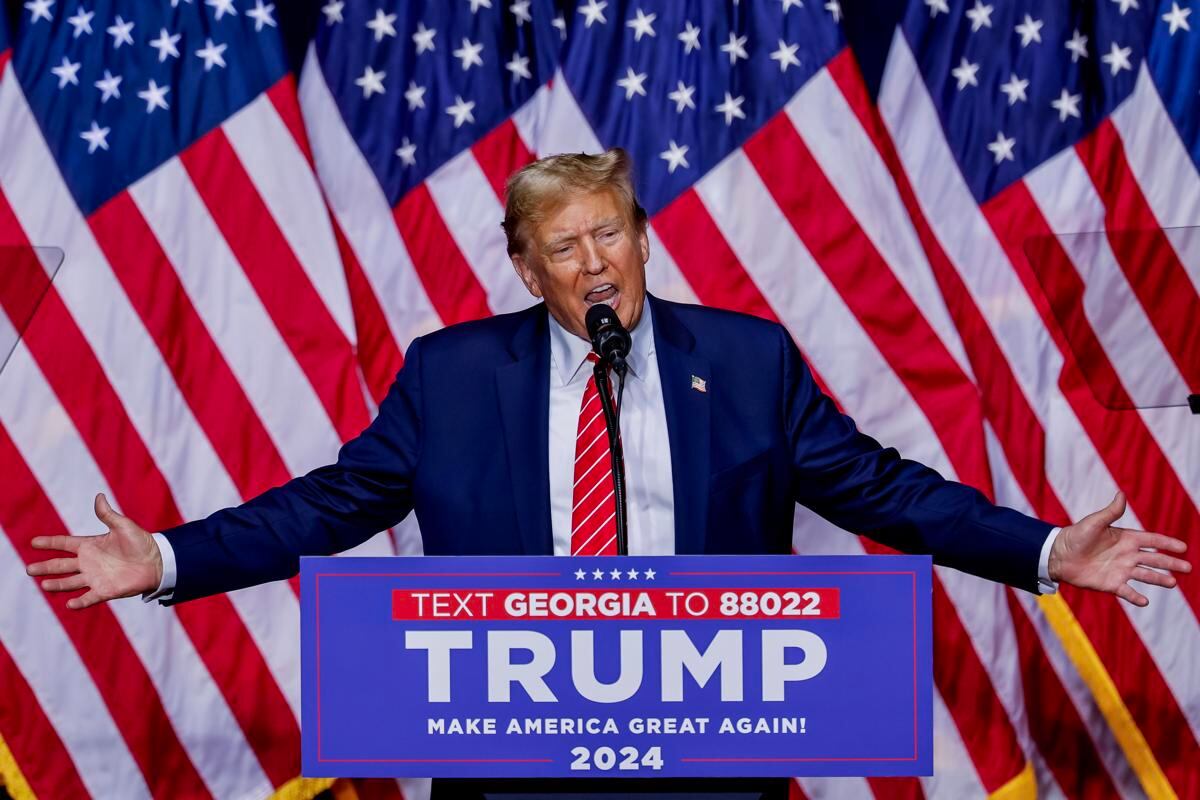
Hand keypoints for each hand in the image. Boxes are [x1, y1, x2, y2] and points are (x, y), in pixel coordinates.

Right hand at [26, 494, 162, 608]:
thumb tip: (98, 496)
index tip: (33, 542)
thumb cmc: (141, 542)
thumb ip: (108, 514)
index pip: (64, 544)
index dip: (49, 543)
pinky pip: (89, 597)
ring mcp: (95, 577)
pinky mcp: (105, 590)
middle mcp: (88, 563)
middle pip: (61, 565)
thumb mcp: (123, 525)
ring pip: (70, 582)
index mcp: (90, 545)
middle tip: (29, 569)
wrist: (157, 561)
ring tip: (44, 584)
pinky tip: (69, 604)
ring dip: (57, 584)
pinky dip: (80, 602)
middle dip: (45, 567)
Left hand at [1049, 492, 1190, 606]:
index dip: (1167, 544)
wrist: (1058, 555)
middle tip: (1188, 567)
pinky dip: (1135, 597)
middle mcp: (1127, 555)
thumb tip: (1121, 494)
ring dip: (1159, 579)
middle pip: (1154, 559)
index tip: (1183, 547)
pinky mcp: (1111, 584)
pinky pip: (1127, 591)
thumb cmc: (1076, 536)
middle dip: (1171, 563)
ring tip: (1172, 582)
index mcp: (1126, 539)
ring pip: (1145, 575)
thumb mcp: (1094, 523)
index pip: (1152, 541)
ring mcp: (1121, 570)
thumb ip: (1110, 512)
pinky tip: (1144, 601)